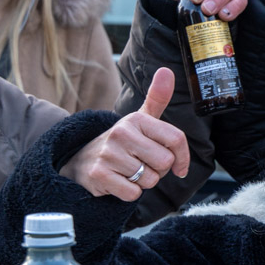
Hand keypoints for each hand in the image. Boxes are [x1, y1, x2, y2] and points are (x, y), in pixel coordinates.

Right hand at [60, 68, 191, 200]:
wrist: (81, 160)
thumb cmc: (122, 142)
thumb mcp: (139, 120)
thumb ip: (157, 98)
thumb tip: (167, 71)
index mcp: (136, 119)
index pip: (176, 139)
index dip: (183, 158)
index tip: (180, 168)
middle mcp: (121, 133)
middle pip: (165, 162)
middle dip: (159, 171)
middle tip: (143, 165)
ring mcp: (108, 154)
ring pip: (150, 180)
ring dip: (143, 182)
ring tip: (128, 171)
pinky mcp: (99, 175)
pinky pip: (133, 194)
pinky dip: (129, 193)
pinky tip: (118, 181)